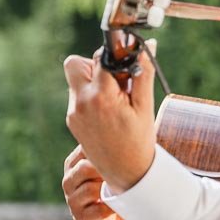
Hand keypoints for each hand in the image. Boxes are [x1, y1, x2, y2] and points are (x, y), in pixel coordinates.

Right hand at [62, 145, 126, 219]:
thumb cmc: (111, 188)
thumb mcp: (108, 168)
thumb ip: (113, 151)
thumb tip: (139, 129)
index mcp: (73, 163)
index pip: (85, 149)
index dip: (106, 151)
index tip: (125, 154)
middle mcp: (69, 180)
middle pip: (86, 168)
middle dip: (107, 171)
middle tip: (125, 174)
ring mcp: (71, 199)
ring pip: (92, 189)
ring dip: (110, 190)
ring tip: (122, 190)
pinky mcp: (80, 216)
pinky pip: (99, 209)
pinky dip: (113, 208)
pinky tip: (120, 206)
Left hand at [63, 39, 157, 192]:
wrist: (127, 173)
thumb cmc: (139, 140)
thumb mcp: (145, 106)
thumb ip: (143, 73)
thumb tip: (148, 46)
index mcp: (100, 97)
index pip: (99, 58)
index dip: (115, 57)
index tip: (126, 62)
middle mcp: (81, 103)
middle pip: (74, 64)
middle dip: (94, 65)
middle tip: (115, 80)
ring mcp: (73, 113)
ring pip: (75, 80)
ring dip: (93, 81)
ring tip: (114, 98)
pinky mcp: (72, 121)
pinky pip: (77, 96)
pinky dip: (91, 96)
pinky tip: (108, 111)